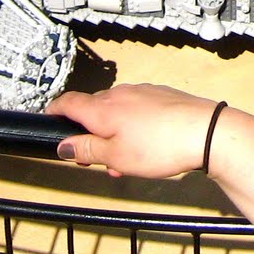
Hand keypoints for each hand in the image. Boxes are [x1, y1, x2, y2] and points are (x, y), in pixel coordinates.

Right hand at [47, 84, 221, 178]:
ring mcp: (142, 92)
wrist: (205, 131)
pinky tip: (147, 146)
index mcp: (102, 109)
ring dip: (114, 134)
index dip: (55, 111)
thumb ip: (87, 150)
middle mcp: (119, 94)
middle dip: (91, 133)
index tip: (49, 119)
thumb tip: (64, 145)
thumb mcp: (116, 157)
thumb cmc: (160, 146)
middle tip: (98, 160)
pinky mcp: (161, 95)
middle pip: (93, 109)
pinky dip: (133, 126)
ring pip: (117, 111)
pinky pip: (137, 109)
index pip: (68, 102)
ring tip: (128, 162)